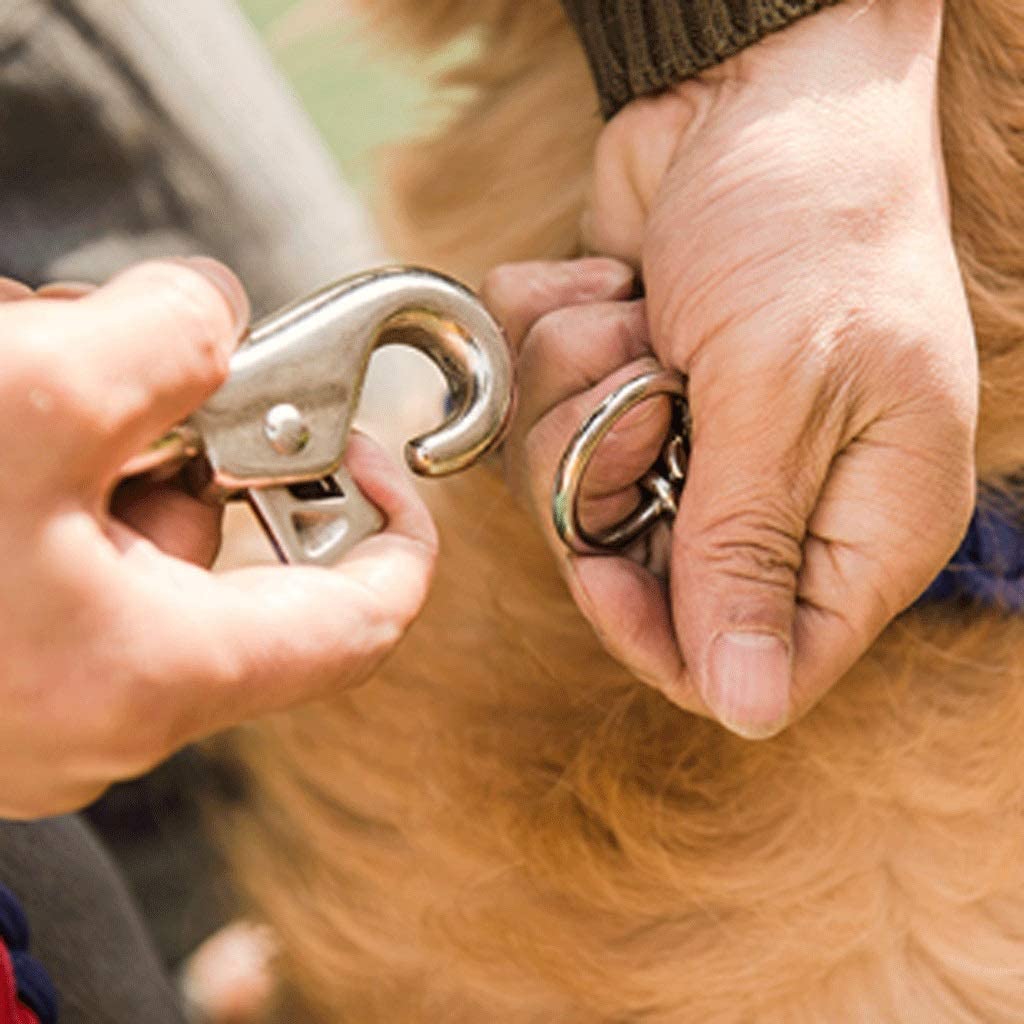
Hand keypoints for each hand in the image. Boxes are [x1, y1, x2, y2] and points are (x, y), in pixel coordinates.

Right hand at [0, 261, 436, 817]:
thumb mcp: (27, 393)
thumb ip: (162, 339)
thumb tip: (210, 313)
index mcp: (153, 674)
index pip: (360, 621)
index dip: (400, 531)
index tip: (381, 450)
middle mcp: (103, 703)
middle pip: (221, 546)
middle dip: (192, 431)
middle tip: (132, 354)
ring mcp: (31, 683)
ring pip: (124, 525)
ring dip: (91, 424)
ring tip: (20, 358)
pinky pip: (48, 534)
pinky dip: (33, 453)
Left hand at [490, 0, 977, 737]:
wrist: (751, 88)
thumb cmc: (809, 221)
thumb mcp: (784, 392)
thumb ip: (749, 550)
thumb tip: (749, 707)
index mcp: (864, 522)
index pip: (756, 666)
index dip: (660, 633)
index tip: (600, 555)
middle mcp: (781, 498)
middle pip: (644, 582)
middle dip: (607, 476)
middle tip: (641, 385)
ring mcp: (696, 443)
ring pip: (574, 496)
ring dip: (580, 394)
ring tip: (637, 315)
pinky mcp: (629, 390)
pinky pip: (542, 416)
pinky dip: (556, 346)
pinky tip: (610, 289)